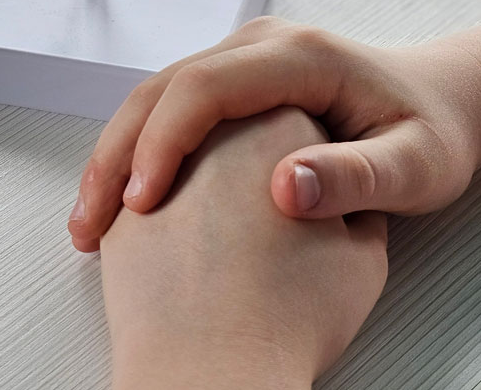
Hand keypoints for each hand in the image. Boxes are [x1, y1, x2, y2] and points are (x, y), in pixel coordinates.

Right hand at [69, 16, 480, 250]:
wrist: (442, 101)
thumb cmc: (434, 132)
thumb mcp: (417, 166)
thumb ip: (357, 177)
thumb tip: (285, 188)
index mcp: (301, 56)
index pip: (206, 88)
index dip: (163, 144)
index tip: (142, 205)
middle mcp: (262, 44)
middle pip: (164, 87)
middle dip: (119, 154)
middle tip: (91, 222)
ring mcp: (244, 57)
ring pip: (155, 96)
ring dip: (117, 155)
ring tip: (91, 219)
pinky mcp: (234, 79)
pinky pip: (169, 108)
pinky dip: (137, 152)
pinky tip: (122, 199)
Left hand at [102, 108, 386, 389]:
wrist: (213, 364)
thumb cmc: (287, 315)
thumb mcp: (361, 255)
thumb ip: (352, 204)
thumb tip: (344, 201)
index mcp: (283, 120)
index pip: (297, 116)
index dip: (307, 154)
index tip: (309, 191)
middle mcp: (215, 130)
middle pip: (231, 127)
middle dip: (247, 163)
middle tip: (266, 216)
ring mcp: (159, 162)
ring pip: (181, 161)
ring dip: (196, 184)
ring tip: (226, 243)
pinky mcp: (119, 202)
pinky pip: (142, 197)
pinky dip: (159, 217)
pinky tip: (183, 256)